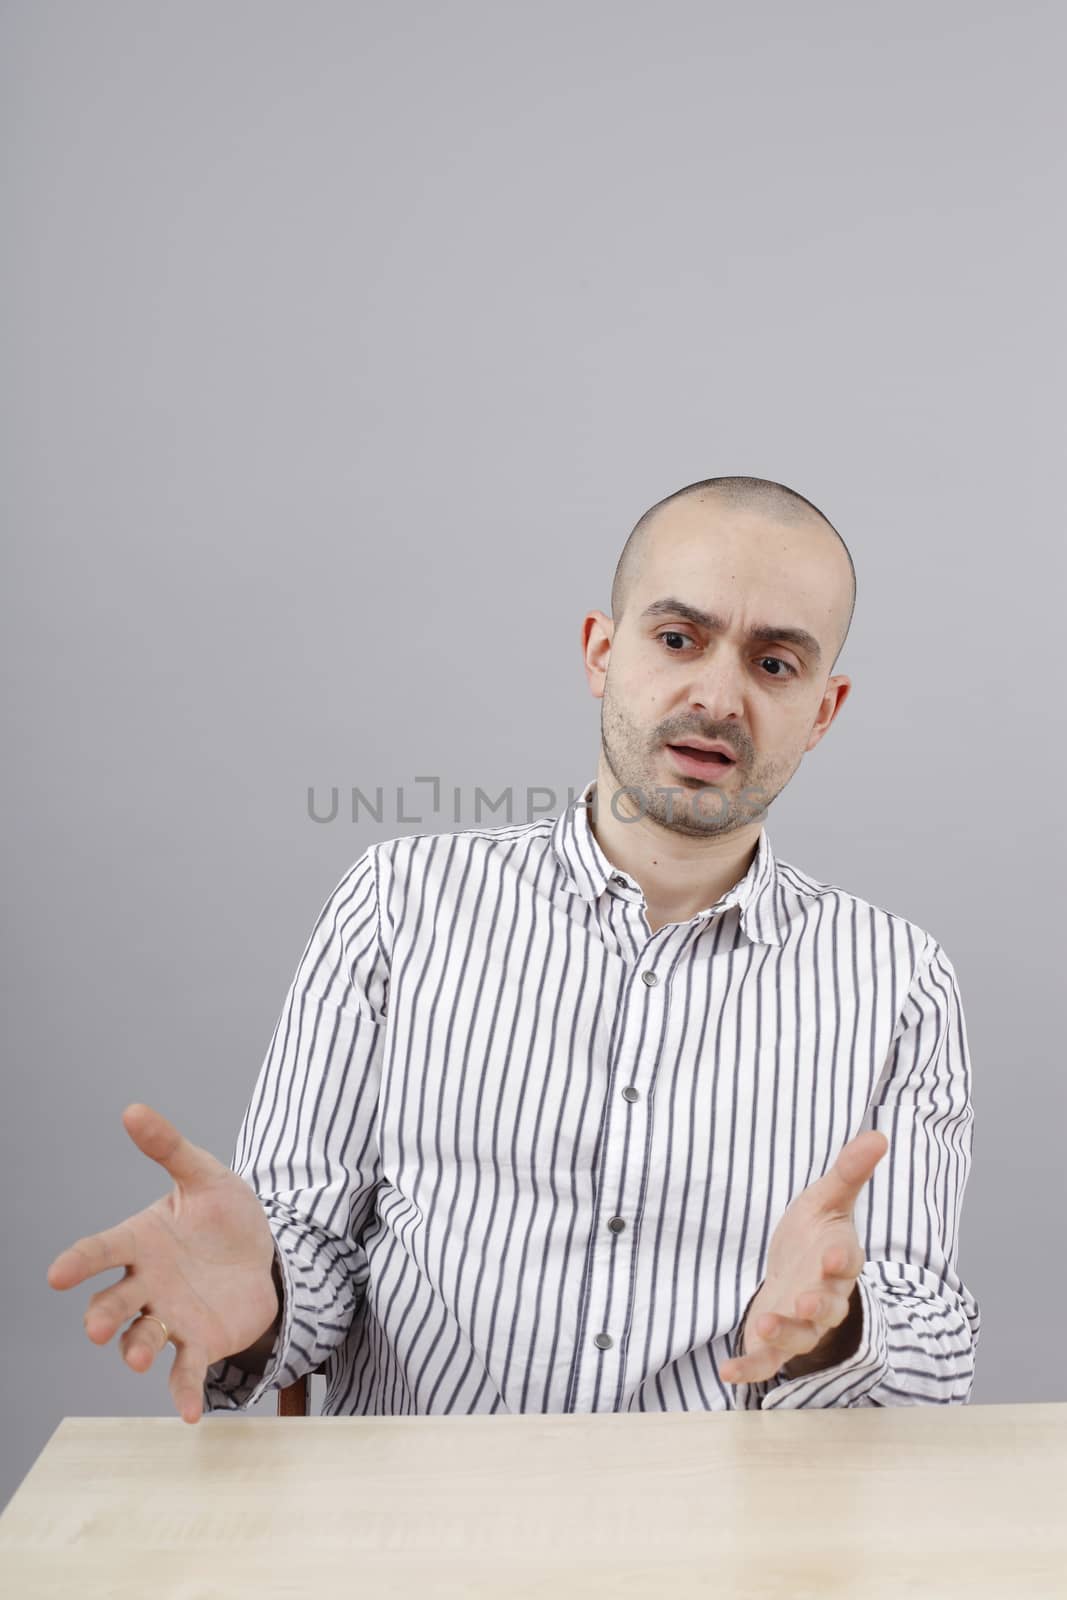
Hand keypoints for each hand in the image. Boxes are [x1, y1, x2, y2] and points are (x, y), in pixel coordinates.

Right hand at [46, 1104, 279, 1424]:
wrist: (264, 1252)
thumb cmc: (223, 1213)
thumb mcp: (204, 1175)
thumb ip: (169, 1148)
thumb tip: (133, 1109)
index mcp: (140, 1242)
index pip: (100, 1251)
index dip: (78, 1263)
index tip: (56, 1274)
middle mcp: (146, 1284)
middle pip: (114, 1303)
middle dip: (103, 1316)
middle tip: (98, 1326)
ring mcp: (169, 1317)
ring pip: (142, 1338)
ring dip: (136, 1349)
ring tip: (137, 1357)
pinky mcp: (198, 1343)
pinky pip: (185, 1371)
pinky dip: (183, 1393)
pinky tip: (189, 1414)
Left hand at [720, 1129, 888, 1385]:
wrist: (796, 1274)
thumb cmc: (814, 1237)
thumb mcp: (826, 1199)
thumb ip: (849, 1172)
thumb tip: (877, 1134)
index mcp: (837, 1260)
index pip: (845, 1262)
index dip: (840, 1261)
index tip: (833, 1257)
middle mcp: (824, 1297)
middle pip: (825, 1306)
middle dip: (815, 1306)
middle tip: (803, 1303)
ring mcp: (800, 1324)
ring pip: (798, 1336)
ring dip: (782, 1334)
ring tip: (762, 1326)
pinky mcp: (775, 1344)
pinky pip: (766, 1361)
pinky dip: (749, 1369)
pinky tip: (726, 1372)